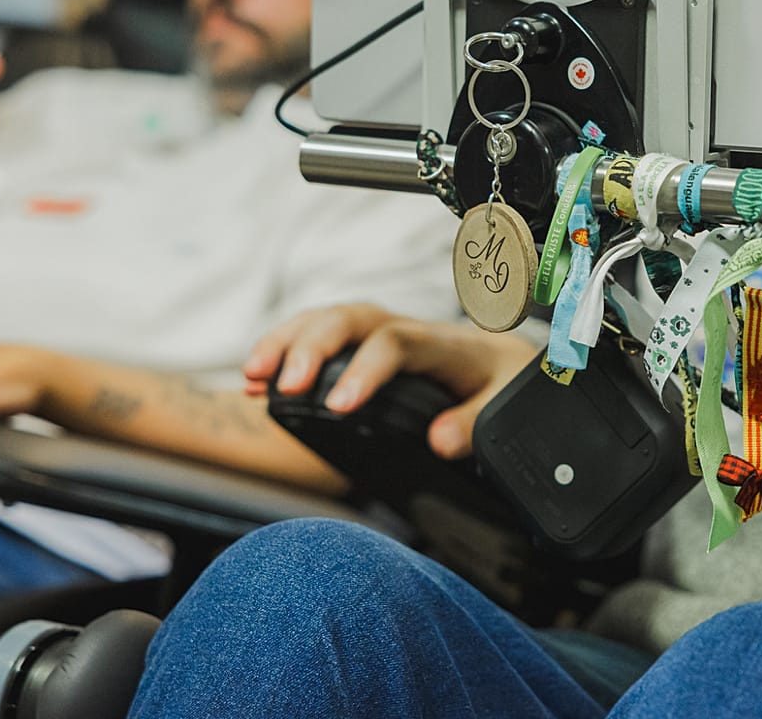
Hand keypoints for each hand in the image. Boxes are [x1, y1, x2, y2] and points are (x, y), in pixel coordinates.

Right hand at [244, 304, 538, 459]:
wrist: (508, 362)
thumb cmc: (503, 382)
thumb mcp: (506, 403)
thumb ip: (475, 422)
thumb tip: (440, 441)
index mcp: (443, 343)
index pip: (396, 343)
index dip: (365, 371)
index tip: (339, 406)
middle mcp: (405, 328)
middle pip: (350, 320)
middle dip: (311, 348)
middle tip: (286, 386)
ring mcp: (380, 332)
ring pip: (326, 321)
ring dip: (285, 344)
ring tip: (253, 378)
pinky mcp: (362, 346)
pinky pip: (318, 339)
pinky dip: (283, 354)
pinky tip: (254, 383)